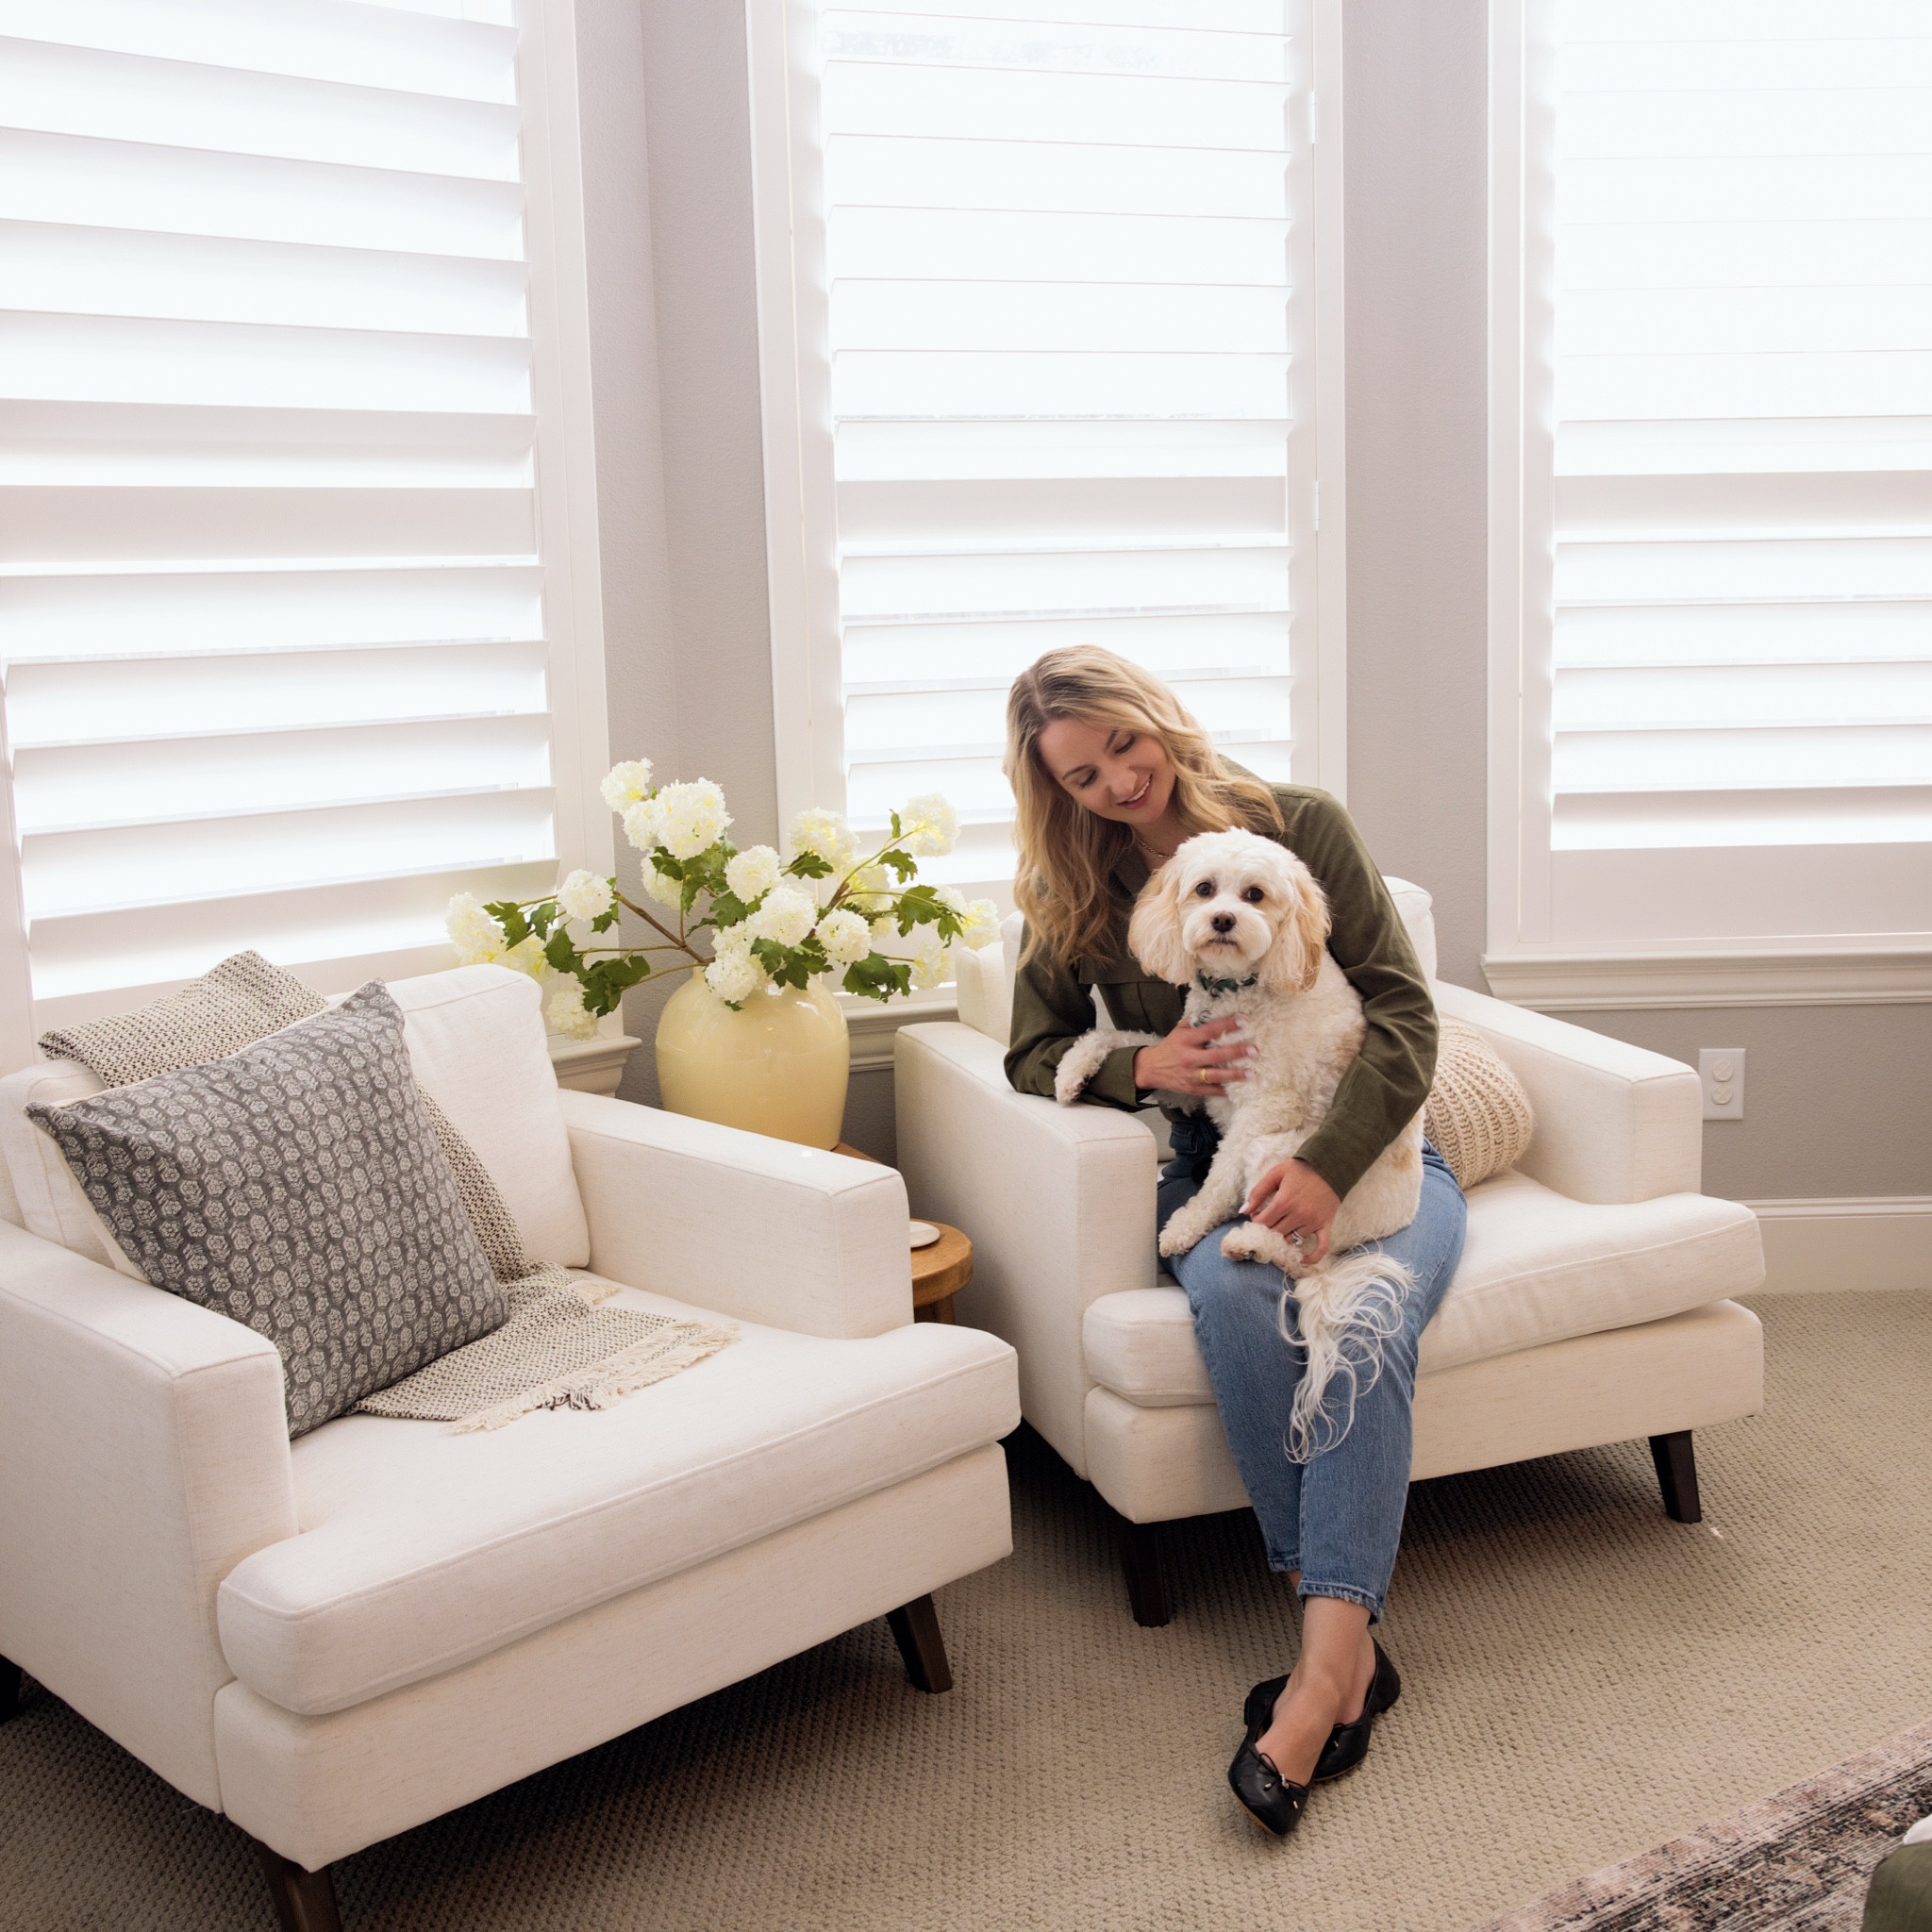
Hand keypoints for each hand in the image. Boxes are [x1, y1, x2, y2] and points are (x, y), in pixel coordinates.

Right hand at [1132, 1015, 1251, 1095]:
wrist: (1151, 1069)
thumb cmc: (1170, 1047)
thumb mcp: (1179, 1031)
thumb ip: (1195, 1022)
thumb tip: (1212, 1009)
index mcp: (1187, 1040)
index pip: (1209, 1031)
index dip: (1226, 1025)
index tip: (1243, 1021)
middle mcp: (1189, 1057)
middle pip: (1216, 1055)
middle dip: (1236, 1052)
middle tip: (1254, 1049)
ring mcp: (1191, 1075)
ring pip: (1216, 1075)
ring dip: (1234, 1074)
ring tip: (1250, 1072)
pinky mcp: (1192, 1088)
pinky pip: (1211, 1090)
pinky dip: (1224, 1090)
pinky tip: (1238, 1089)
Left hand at [1243, 1160, 1339, 1263]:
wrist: (1330, 1166)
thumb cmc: (1300, 1169)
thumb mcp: (1275, 1174)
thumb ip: (1257, 1192)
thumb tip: (1243, 1211)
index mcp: (1284, 1202)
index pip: (1263, 1223)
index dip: (1256, 1222)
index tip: (1258, 1216)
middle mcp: (1298, 1215)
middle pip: (1276, 1233)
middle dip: (1268, 1230)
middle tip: (1268, 1222)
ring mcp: (1313, 1222)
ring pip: (1292, 1241)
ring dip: (1283, 1239)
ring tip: (1280, 1230)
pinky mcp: (1325, 1225)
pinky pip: (1321, 1247)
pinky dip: (1312, 1257)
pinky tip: (1302, 1259)